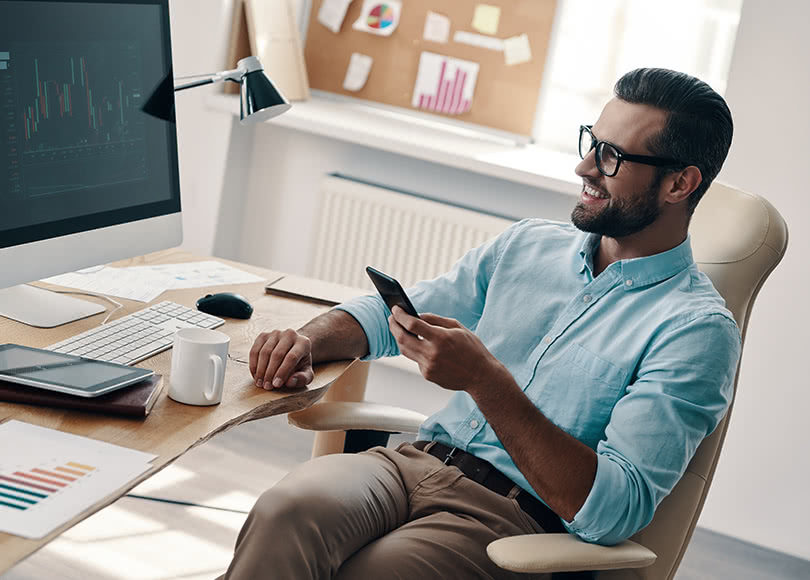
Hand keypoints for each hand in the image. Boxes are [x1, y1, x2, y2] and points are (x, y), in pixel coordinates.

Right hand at [249, 329, 313, 389]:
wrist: (292, 349)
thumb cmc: (300, 364)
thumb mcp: (306, 373)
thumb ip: (302, 379)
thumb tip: (290, 382)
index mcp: (303, 343)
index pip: (291, 357)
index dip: (282, 372)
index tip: (276, 385)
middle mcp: (290, 334)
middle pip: (277, 354)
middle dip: (270, 373)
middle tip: (267, 386)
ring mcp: (276, 333)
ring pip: (264, 352)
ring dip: (261, 370)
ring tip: (260, 383)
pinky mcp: (263, 335)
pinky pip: (255, 350)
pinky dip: (254, 364)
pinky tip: (255, 375)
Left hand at [388, 306, 509, 393]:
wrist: (480, 376)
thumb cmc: (472, 348)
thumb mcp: (458, 328)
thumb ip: (436, 320)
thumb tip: (417, 315)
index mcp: (441, 338)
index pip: (412, 325)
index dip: (400, 315)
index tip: (395, 309)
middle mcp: (432, 354)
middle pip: (402, 338)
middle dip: (393, 326)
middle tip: (391, 318)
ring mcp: (428, 367)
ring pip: (405, 350)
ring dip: (399, 337)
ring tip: (398, 328)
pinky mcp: (427, 375)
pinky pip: (415, 359)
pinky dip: (415, 350)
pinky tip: (417, 344)